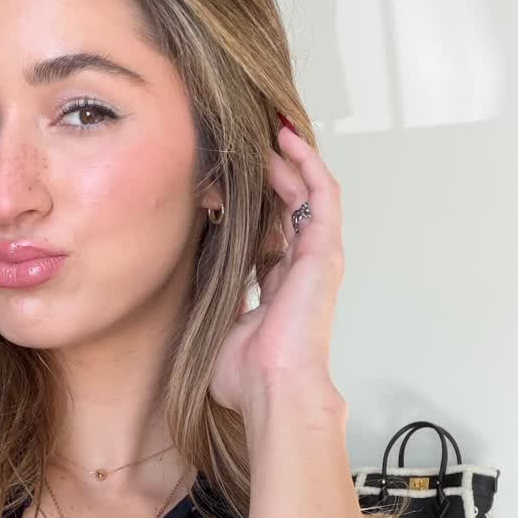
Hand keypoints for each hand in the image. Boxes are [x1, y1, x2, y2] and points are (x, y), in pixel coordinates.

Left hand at [208, 123, 343, 414]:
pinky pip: (322, 195)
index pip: (272, 234)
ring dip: (292, 159)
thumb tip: (192, 294)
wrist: (274, 388)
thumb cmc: (249, 377)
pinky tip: (289, 140)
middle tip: (253, 140)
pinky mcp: (325, 250)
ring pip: (309, 193)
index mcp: (281, 288)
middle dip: (275, 171)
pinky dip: (308, 165)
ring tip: (272, 129)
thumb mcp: (218, 331)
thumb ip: (214, 307)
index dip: (254, 205)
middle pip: (292, 206)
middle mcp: (303, 269)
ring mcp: (318, 258)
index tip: (230, 181)